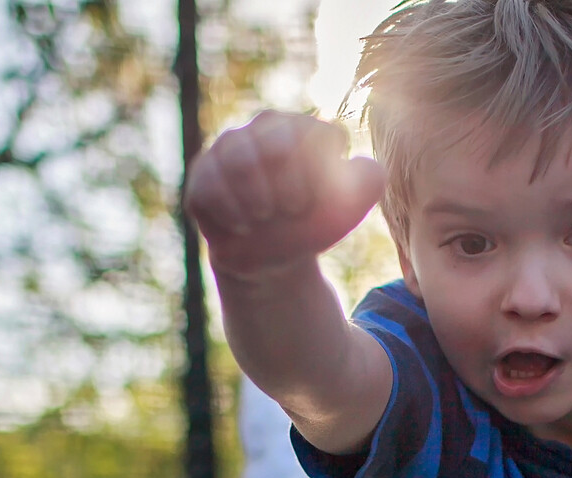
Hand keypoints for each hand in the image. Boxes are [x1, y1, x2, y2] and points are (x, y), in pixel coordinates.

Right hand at [185, 110, 385, 278]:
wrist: (276, 255)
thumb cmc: (316, 221)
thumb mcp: (351, 205)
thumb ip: (370, 179)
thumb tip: (356, 164)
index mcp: (304, 128)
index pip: (313, 137)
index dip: (314, 178)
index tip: (312, 203)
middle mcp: (264, 128)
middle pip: (274, 144)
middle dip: (286, 186)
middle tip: (292, 210)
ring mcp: (229, 148)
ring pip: (237, 160)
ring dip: (255, 198)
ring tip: (265, 216)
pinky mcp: (202, 176)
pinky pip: (207, 186)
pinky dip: (228, 211)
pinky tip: (242, 226)